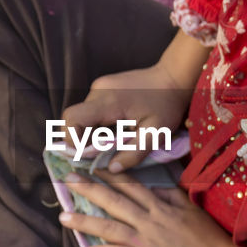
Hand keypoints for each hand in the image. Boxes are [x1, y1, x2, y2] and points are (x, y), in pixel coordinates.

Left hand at [60, 169, 246, 246]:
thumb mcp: (192, 209)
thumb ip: (172, 196)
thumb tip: (155, 188)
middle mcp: (149, 221)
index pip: (130, 186)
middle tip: (66, 180)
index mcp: (160, 206)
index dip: (109, 175)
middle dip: (88, 189)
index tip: (91, 167)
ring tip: (63, 217)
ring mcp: (146, 242)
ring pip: (110, 228)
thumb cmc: (209, 239)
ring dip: (85, 222)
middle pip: (114, 201)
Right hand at [61, 64, 192, 171]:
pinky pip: (91, 109)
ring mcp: (100, 86)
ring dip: (91, 133)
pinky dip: (96, 124)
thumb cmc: (167, 104)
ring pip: (83, 115)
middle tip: (100, 156)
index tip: (85, 156)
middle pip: (75, 119)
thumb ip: (134, 153)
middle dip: (81, 140)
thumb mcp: (157, 133)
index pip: (72, 118)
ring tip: (111, 145)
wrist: (174, 77)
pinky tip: (114, 132)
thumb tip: (111, 169)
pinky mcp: (104, 87)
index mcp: (109, 101)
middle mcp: (99, 90)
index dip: (72, 140)